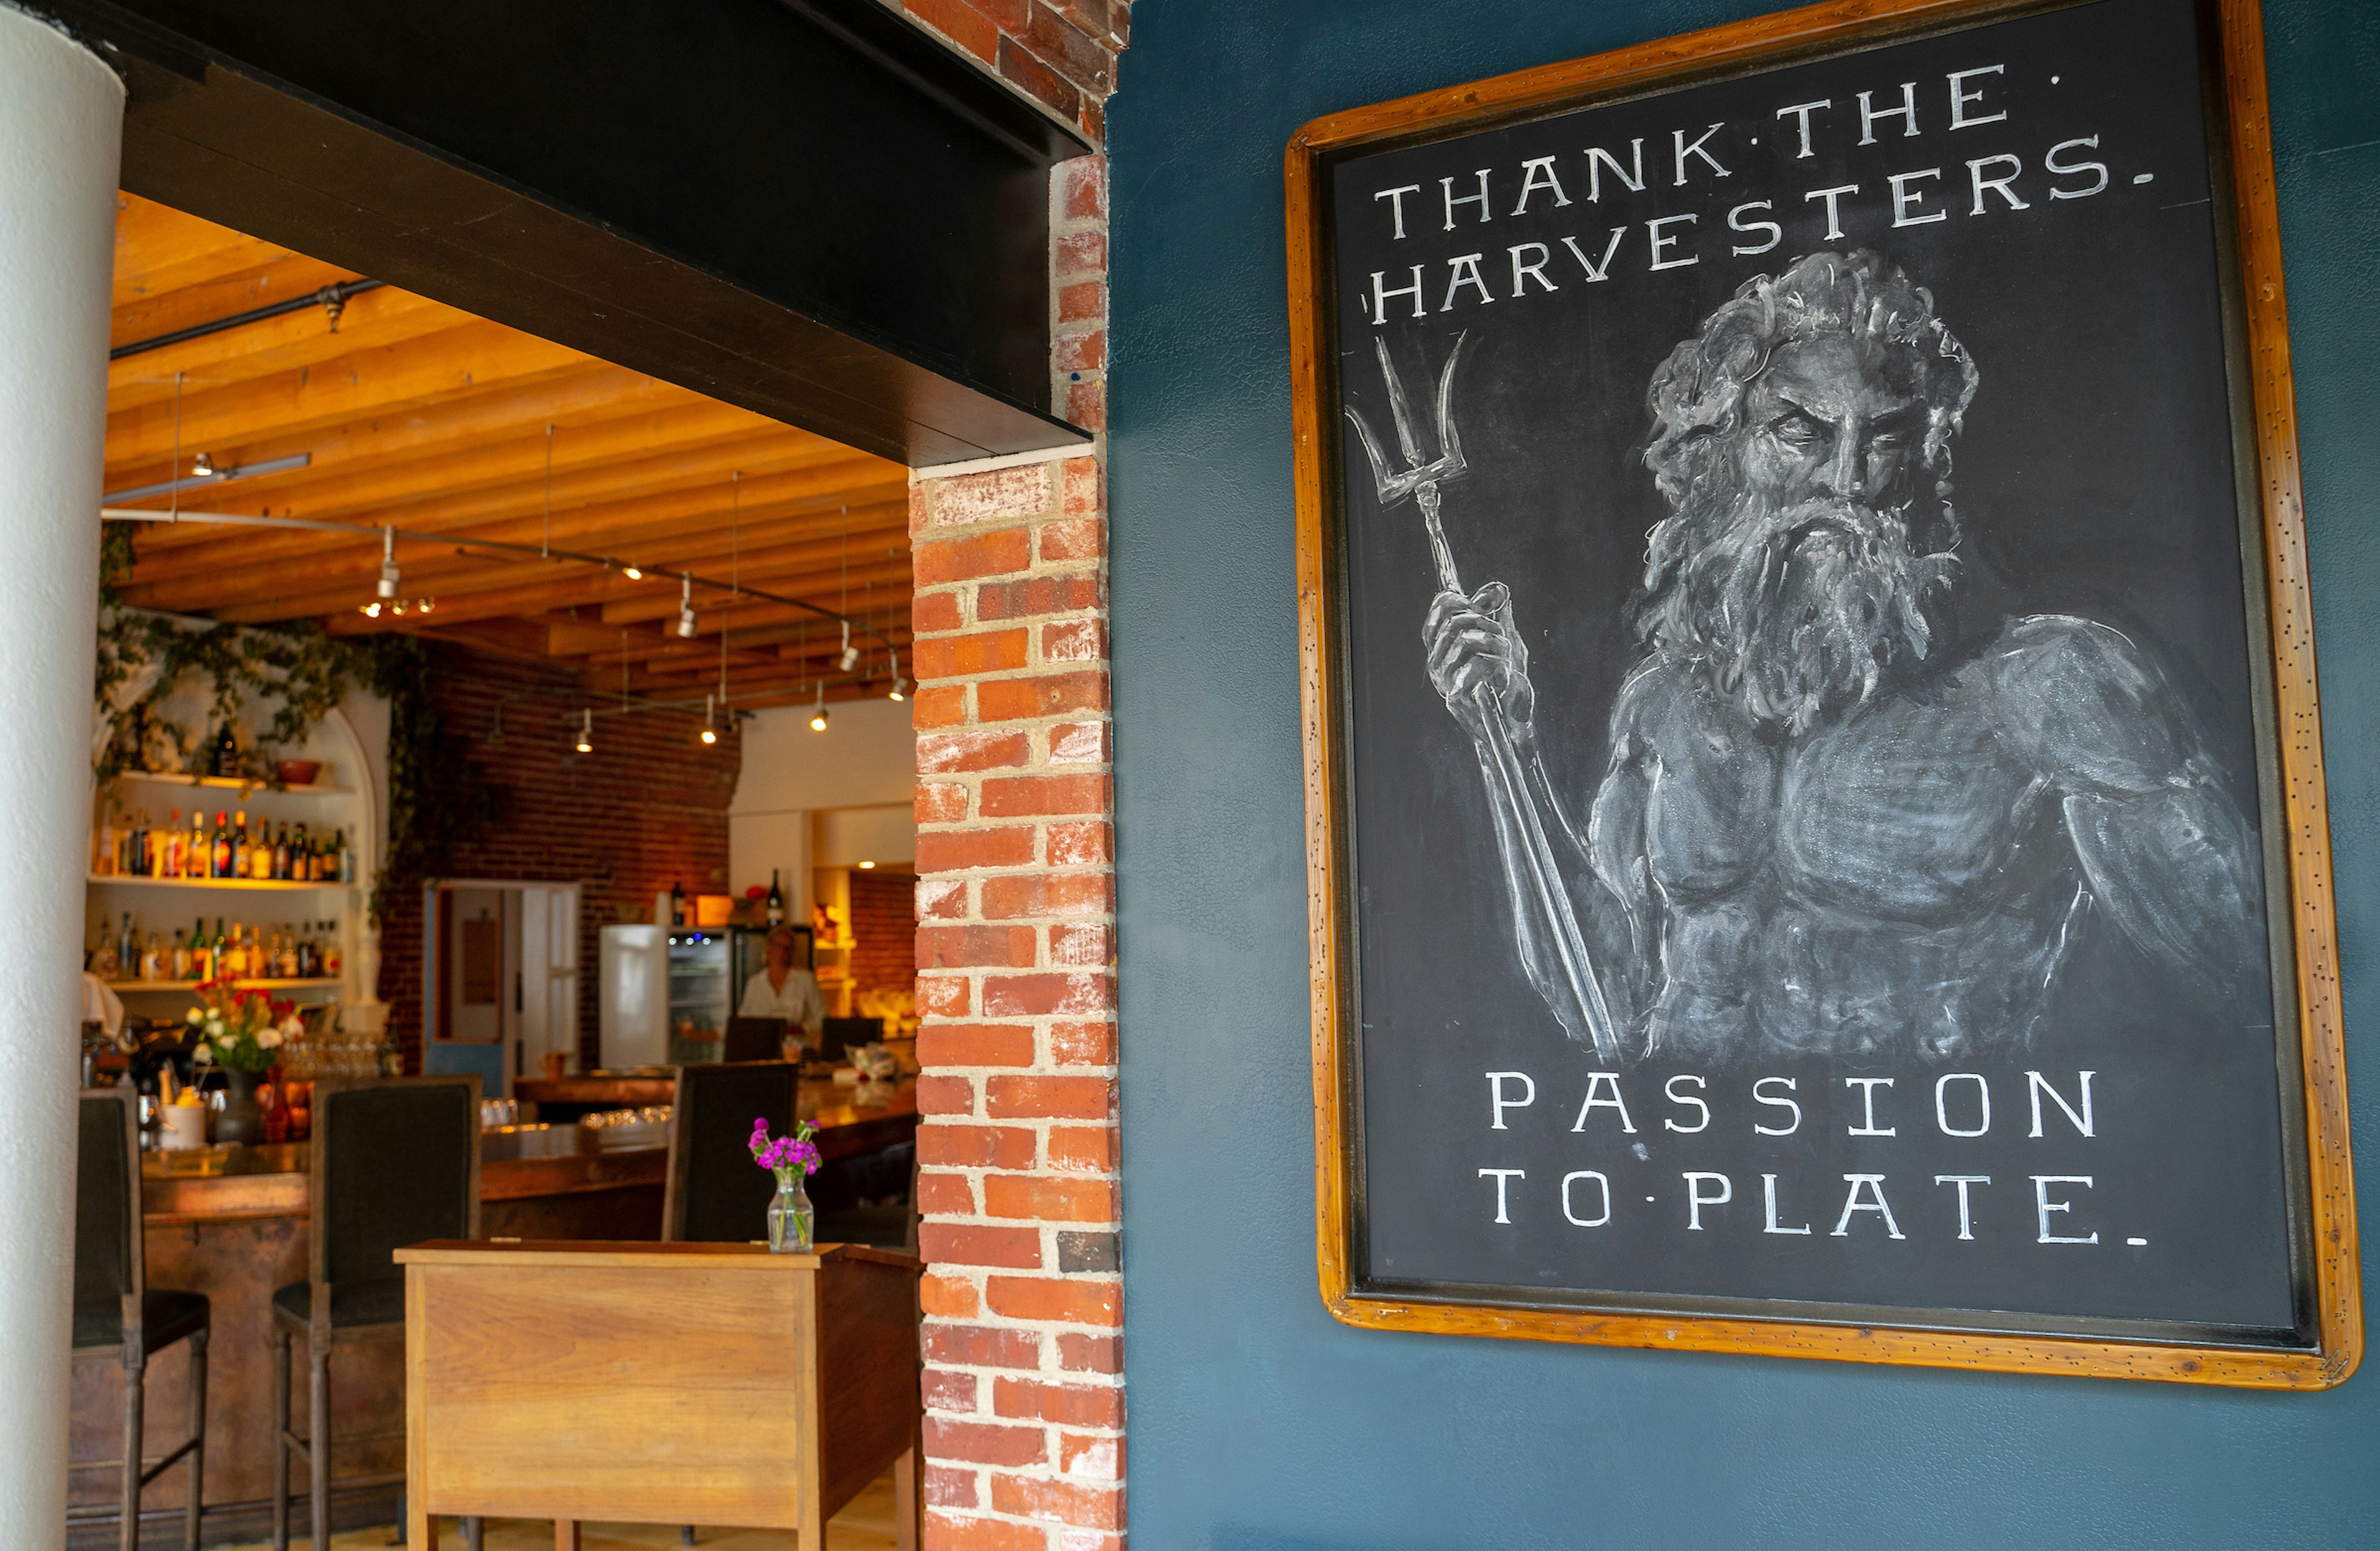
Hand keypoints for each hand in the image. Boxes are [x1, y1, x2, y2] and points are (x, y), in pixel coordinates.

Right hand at [1425, 582, 1535, 745]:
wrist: (1514, 722)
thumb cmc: (1508, 682)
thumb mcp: (1508, 641)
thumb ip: (1501, 615)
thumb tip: (1498, 588)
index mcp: (1444, 642)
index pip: (1442, 605)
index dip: (1465, 600)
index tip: (1485, 609)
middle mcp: (1437, 659)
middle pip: (1456, 620)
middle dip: (1489, 625)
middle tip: (1503, 642)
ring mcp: (1443, 678)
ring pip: (1467, 640)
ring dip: (1497, 648)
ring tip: (1506, 664)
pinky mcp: (1453, 696)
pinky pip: (1476, 666)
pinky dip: (1498, 669)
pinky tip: (1502, 681)